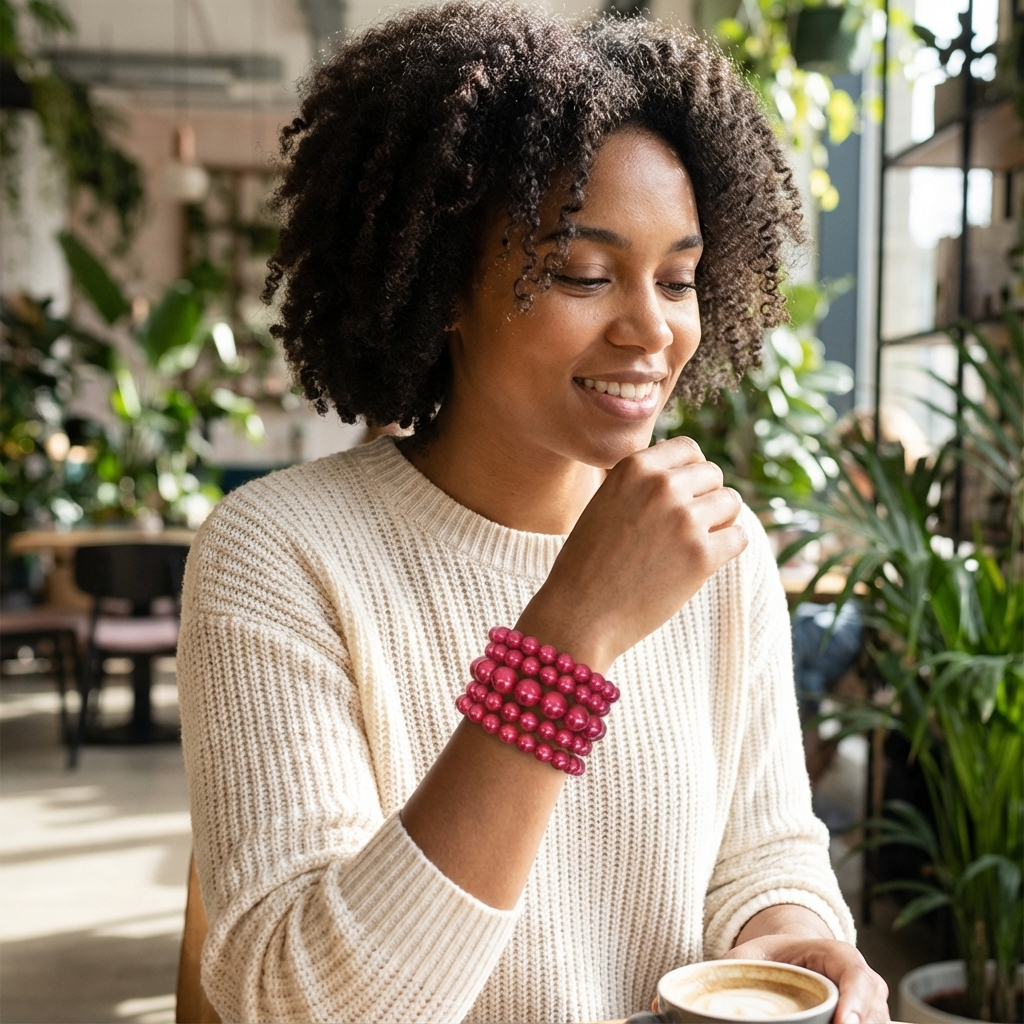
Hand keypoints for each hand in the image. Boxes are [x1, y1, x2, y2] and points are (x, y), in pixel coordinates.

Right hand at [518, 436, 746, 670]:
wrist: (580, 613)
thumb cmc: (589, 562)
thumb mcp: (606, 502)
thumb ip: (641, 482)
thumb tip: (686, 469)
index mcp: (634, 467)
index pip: (688, 449)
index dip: (689, 473)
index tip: (680, 497)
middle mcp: (661, 486)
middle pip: (713, 474)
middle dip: (705, 498)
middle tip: (683, 528)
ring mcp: (684, 519)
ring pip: (731, 502)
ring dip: (719, 522)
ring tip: (690, 544)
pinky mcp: (702, 555)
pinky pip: (739, 537)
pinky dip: (726, 549)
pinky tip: (700, 563)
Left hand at [726, 935, 889, 1023]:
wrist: (792, 959)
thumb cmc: (772, 957)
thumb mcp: (749, 956)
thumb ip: (728, 970)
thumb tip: (686, 996)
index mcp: (836, 955)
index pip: (856, 976)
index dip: (855, 1002)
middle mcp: (862, 982)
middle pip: (874, 1012)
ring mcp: (869, 1008)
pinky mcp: (866, 1023)